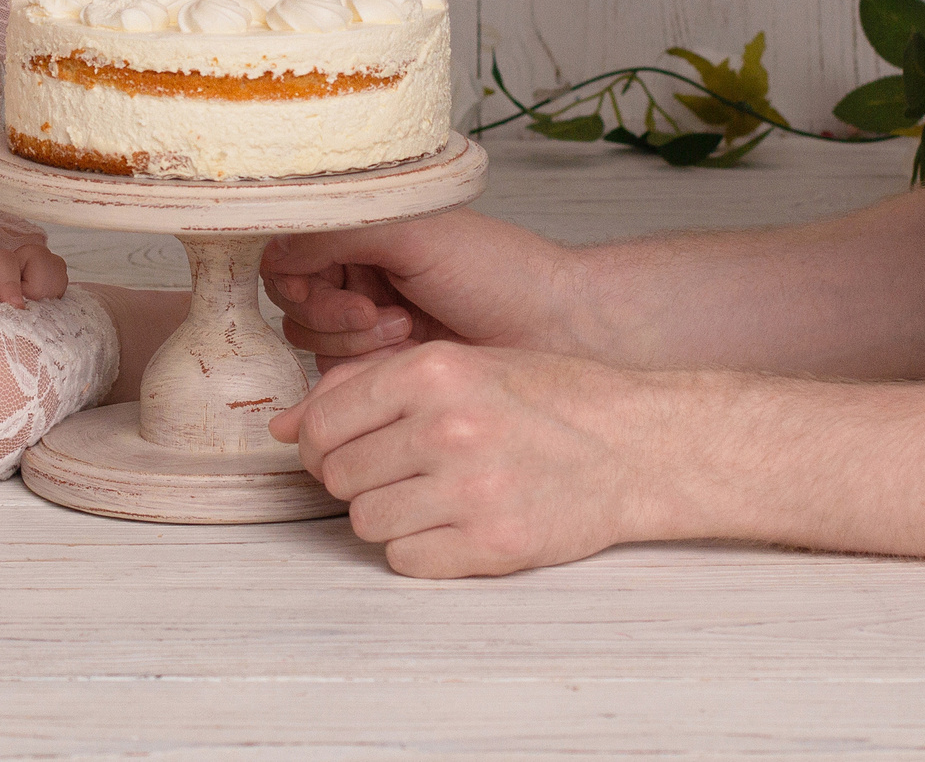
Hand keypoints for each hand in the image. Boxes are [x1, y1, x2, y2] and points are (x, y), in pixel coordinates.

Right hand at [261, 208, 570, 363]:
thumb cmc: (498, 270)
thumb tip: (274, 248)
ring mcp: (367, 324)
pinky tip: (402, 359)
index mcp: (363, 230)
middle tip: (388, 317)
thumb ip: (339, 230)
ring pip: (310, 343)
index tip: (348, 290)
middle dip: (334, 317)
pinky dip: (360, 373)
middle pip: (293, 303)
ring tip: (408, 333)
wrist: (554, 330)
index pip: (289, 255)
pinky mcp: (382, 369)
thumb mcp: (414, 231)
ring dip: (352, 344)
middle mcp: (358, 274)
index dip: (305, 280)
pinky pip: (337, 380)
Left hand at [271, 343, 664, 577]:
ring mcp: (471, 490)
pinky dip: (421, 549)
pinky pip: (407, 561)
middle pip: (339, 478)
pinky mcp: (494, 544)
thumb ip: (368, 384)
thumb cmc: (548, 398)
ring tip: (433, 495)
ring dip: (388, 516)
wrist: (638, 445)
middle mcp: (447, 428)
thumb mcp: (461, 363)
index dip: (320, 444)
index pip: (322, 424)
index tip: (341, 450)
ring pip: (366, 524)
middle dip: (358, 480)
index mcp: (433, 372)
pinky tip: (455, 523)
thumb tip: (286, 426)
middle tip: (401, 472)